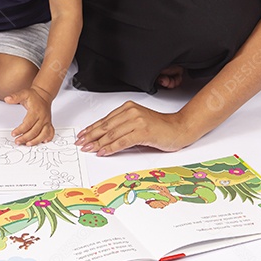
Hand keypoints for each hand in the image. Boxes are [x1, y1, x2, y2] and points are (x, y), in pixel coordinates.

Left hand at [5, 87, 54, 145]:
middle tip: (17, 141)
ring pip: (43, 134)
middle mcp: (42, 117)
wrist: (44, 95)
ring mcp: (46, 121)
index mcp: (36, 111)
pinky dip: (47, 138)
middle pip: (34, 131)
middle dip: (25, 138)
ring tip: (27, 144)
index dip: (20, 130)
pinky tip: (43, 141)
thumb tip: (7, 99)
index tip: (14, 133)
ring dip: (36, 140)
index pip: (28, 124)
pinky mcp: (49, 123)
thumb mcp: (23, 93)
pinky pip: (50, 132)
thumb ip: (15, 97)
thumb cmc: (34, 96)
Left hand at [75, 101, 191, 154]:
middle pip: (106, 126)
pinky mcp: (143, 131)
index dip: (92, 128)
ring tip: (89, 149)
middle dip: (91, 136)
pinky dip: (111, 148)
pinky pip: (122, 141)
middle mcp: (131, 112)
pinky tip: (103, 152)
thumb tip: (104, 137)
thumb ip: (123, 127)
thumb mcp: (138, 123)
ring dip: (98, 143)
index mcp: (128, 107)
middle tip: (81, 143)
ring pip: (112, 134)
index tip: (82, 135)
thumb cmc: (160, 127)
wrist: (179, 128)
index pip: (105, 120)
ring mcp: (137, 121)